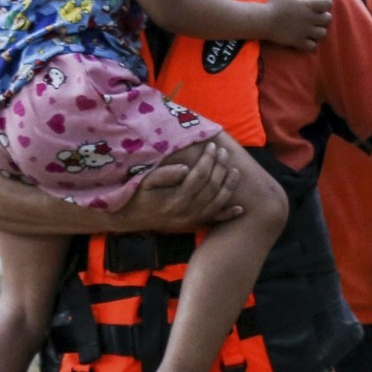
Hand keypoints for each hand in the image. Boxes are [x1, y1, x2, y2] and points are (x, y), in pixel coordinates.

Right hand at [112, 147, 243, 230]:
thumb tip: (185, 168)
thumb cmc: (137, 196)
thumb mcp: (145, 182)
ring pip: (217, 202)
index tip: (212, 146)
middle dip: (220, 168)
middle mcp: (187, 211)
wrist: (131, 218)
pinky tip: (240, 208)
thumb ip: (164, 175)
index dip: (208, 160)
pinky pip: (214, 220)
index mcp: (175, 199)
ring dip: (229, 186)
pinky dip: (228, 215)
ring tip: (235, 171)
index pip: (199, 176)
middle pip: (211, 187)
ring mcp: (192, 219)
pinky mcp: (194, 224)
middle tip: (224, 153)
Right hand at [265, 0, 333, 50]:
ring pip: (323, 33)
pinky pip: (313, 46)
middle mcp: (310, 18)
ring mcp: (305, 31)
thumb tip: (308, 4)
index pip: (328, 3)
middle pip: (328, 19)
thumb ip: (302, 2)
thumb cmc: (274, 6)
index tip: (317, 6)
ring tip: (310, 30)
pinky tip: (304, 40)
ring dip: (318, 32)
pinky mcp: (299, 42)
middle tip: (314, 19)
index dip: (324, 4)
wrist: (263, 20)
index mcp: (308, 5)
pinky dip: (310, 44)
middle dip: (323, 18)